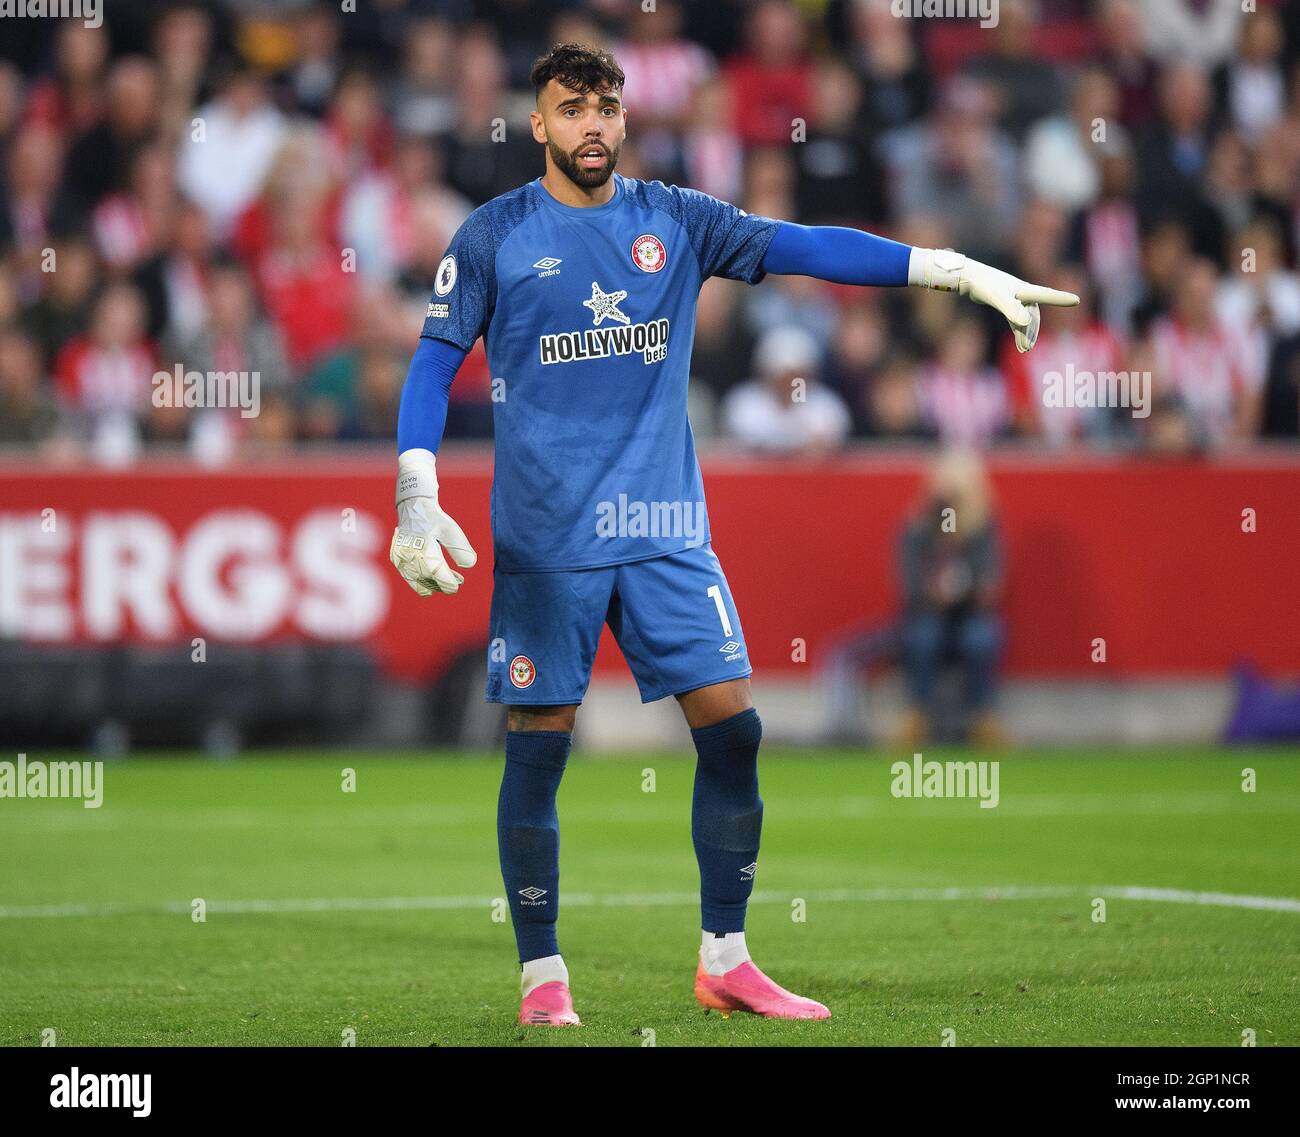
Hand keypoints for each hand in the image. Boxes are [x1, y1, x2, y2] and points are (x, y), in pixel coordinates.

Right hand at [389, 449, 476, 595]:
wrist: (412, 506)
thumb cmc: (433, 518)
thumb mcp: (451, 530)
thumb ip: (460, 547)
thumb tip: (469, 565)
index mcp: (423, 545)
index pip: (436, 570)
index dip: (447, 581)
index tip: (457, 586)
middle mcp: (408, 553)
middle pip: (427, 578)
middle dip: (442, 584)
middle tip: (458, 583)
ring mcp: (400, 557)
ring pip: (416, 581)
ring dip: (433, 585)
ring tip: (449, 582)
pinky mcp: (397, 559)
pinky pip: (409, 577)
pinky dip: (421, 582)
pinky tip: (434, 581)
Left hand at [910, 248, 1079, 352]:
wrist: (967, 277)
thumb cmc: (983, 285)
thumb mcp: (997, 298)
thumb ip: (1012, 311)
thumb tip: (1025, 324)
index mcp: (1024, 290)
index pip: (1046, 295)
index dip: (1060, 299)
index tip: (1076, 300)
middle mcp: (1022, 292)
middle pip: (1033, 315)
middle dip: (1032, 332)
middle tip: (1026, 348)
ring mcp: (1014, 297)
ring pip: (1025, 317)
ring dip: (1025, 333)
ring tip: (1023, 349)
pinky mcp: (1004, 300)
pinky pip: (1016, 317)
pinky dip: (1018, 328)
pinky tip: (1018, 340)